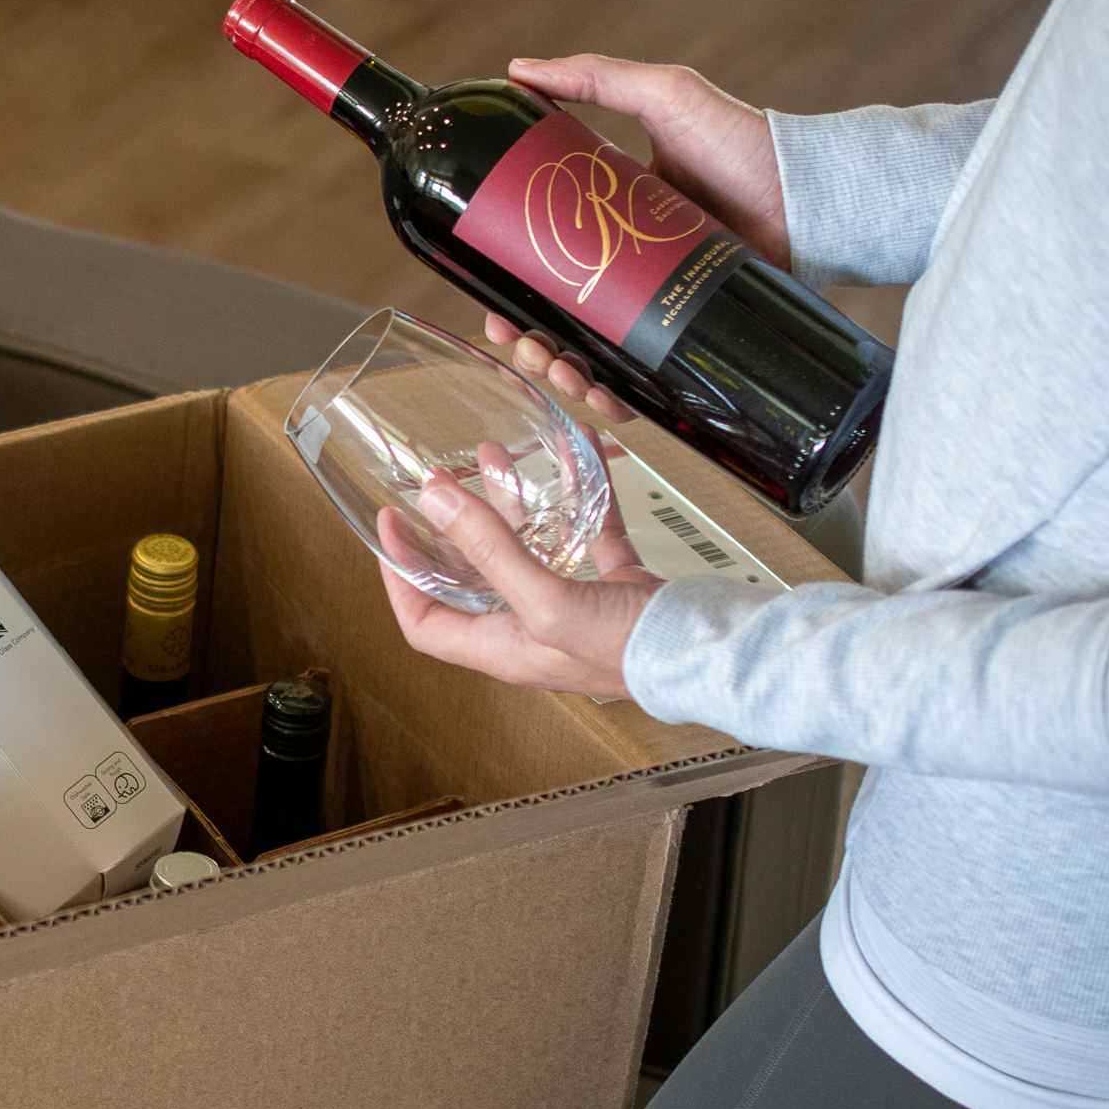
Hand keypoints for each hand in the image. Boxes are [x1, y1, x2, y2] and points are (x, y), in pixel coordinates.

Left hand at [376, 438, 663, 699]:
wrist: (717, 655)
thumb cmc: (630, 650)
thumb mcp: (545, 599)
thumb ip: (490, 550)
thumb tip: (433, 503)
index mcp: (502, 648)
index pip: (425, 620)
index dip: (400, 577)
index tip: (392, 526)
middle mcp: (531, 630)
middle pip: (471, 578)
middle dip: (453, 529)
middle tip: (439, 485)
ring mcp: (574, 607)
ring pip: (528, 547)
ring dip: (509, 503)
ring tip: (495, 455)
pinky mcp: (616, 585)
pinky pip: (588, 532)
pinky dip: (580, 494)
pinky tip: (579, 453)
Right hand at [488, 54, 787, 420]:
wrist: (812, 197)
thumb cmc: (743, 142)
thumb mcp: (665, 98)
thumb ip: (596, 78)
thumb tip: (518, 70)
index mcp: (605, 223)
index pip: (540, 266)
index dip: (508, 294)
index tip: (492, 308)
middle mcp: (625, 269)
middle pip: (557, 321)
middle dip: (530, 344)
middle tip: (524, 345)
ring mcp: (656, 307)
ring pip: (594, 357)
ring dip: (565, 374)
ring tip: (564, 372)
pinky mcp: (689, 337)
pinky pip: (643, 380)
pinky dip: (616, 399)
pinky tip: (604, 401)